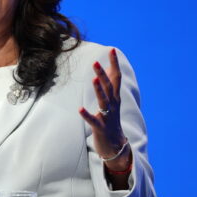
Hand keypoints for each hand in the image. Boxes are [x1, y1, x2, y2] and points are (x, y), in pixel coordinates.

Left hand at [78, 49, 130, 171]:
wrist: (115, 147)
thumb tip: (106, 72)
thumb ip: (108, 88)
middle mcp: (113, 106)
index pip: (116, 78)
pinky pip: (93, 121)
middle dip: (103, 74)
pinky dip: (87, 115)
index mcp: (115, 99)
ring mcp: (107, 117)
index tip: (112, 49)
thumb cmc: (111, 122)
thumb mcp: (111, 104)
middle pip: (109, 87)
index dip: (114, 64)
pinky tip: (80, 109)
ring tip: (93, 79)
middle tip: (95, 62)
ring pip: (104, 101)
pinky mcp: (100, 128)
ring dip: (98, 90)